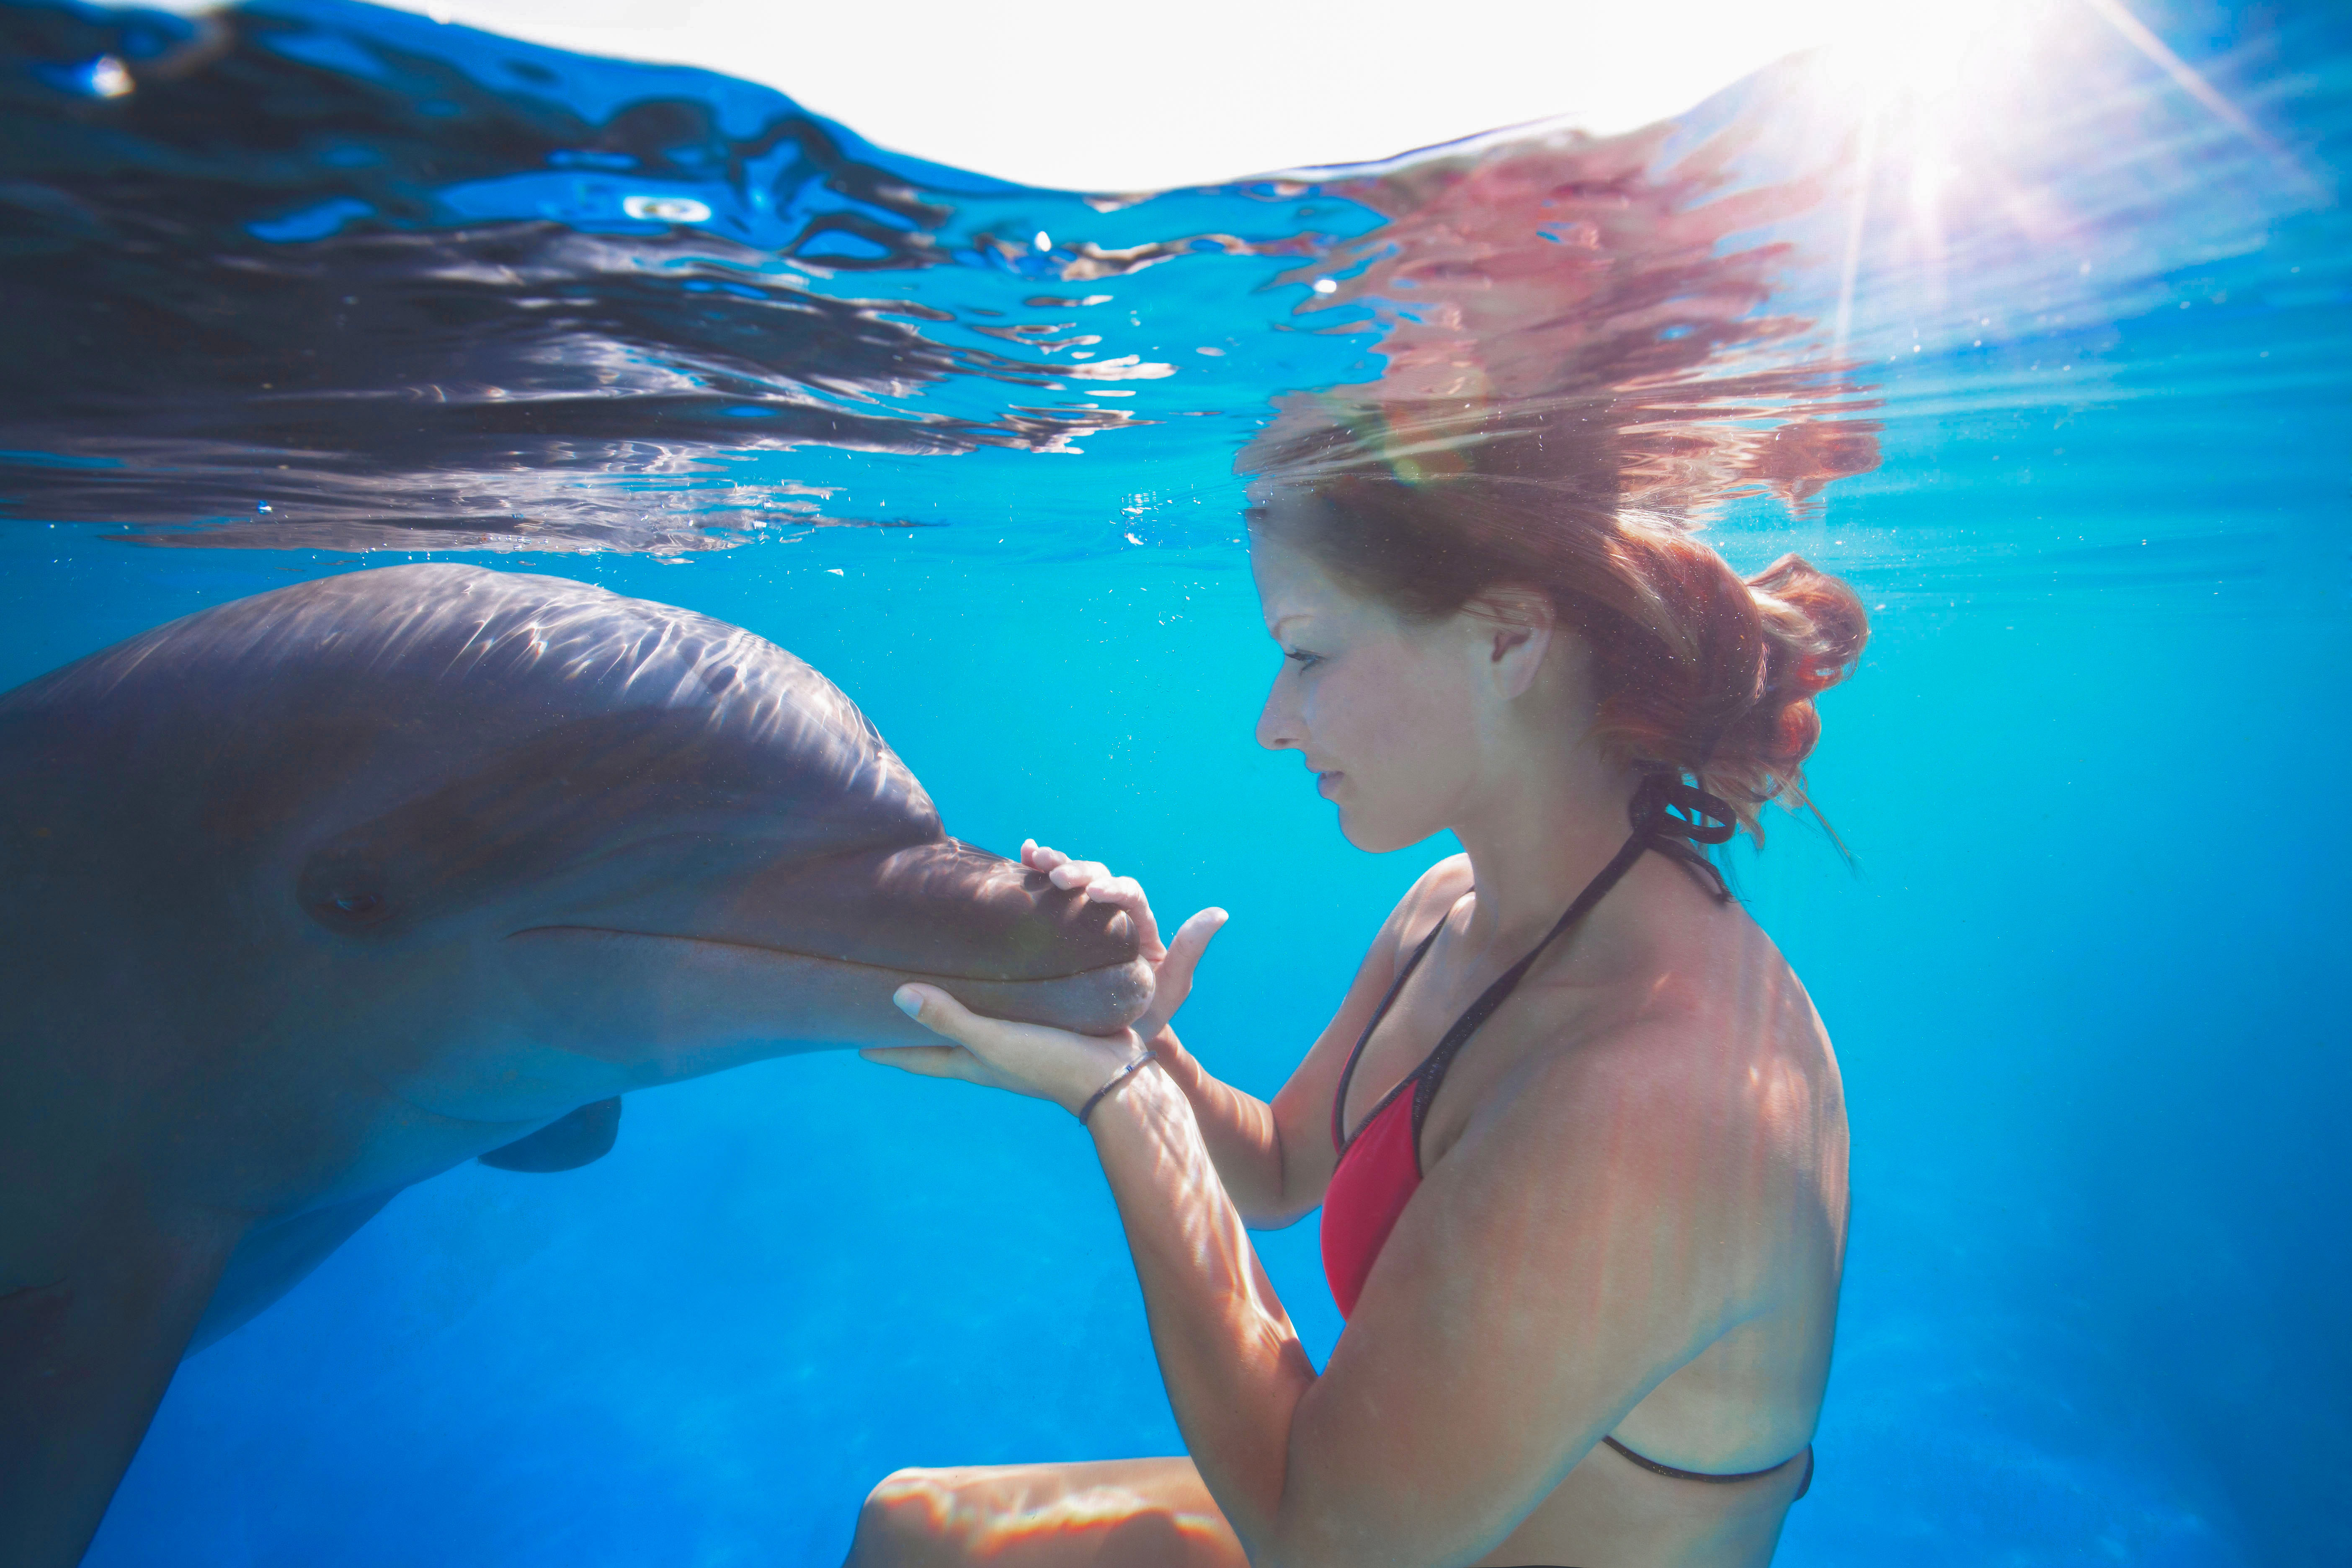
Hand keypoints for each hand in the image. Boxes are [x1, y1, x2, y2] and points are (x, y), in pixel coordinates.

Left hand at [861, 840, 1226, 1112]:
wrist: (1116, 1074)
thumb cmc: (1050, 1063)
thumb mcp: (993, 1041)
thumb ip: (949, 1018)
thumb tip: (896, 995)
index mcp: (971, 1062)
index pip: (916, 1058)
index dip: (885, 1050)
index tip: (850, 1040)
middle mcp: (990, 1052)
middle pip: (940, 1038)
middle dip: (915, 1024)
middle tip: (886, 997)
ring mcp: (1018, 1039)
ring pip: (975, 1018)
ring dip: (955, 1003)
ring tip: (937, 973)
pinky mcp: (1046, 1021)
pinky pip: (1009, 1003)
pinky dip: (995, 989)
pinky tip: (999, 967)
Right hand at [1017, 839, 1226, 1042]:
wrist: (1114, 1040)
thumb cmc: (1146, 1015)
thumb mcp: (1172, 986)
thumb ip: (1190, 950)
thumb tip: (1220, 912)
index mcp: (1139, 925)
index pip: (1130, 895)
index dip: (1114, 888)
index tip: (1095, 893)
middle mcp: (1112, 914)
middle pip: (1098, 877)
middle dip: (1079, 871)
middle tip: (1058, 876)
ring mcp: (1084, 918)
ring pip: (1073, 879)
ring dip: (1055, 862)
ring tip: (1035, 857)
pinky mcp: (1060, 925)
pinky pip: (1049, 893)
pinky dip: (1036, 869)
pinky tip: (1023, 854)